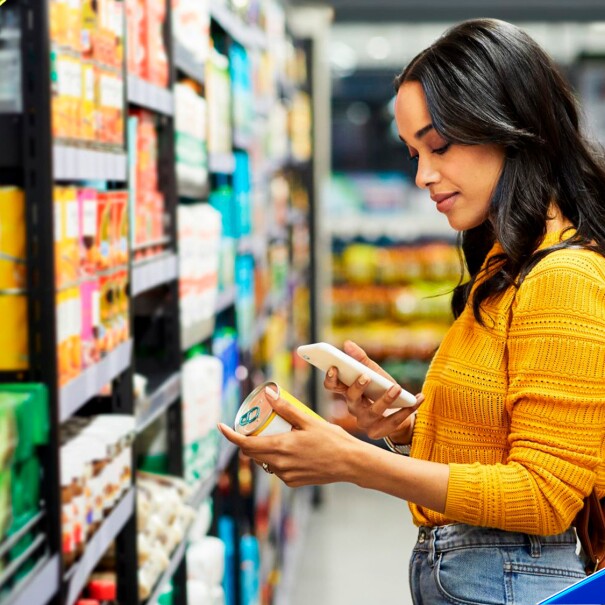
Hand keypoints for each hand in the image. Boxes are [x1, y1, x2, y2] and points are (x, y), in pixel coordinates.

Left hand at [218, 386, 361, 486]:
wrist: (350, 463)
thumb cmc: (332, 439)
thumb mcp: (308, 420)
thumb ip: (286, 408)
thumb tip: (269, 394)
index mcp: (280, 447)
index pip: (245, 444)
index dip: (230, 436)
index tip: (221, 426)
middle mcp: (279, 465)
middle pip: (252, 453)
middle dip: (248, 439)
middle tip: (255, 425)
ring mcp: (286, 475)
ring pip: (264, 461)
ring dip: (264, 449)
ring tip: (276, 434)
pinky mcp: (293, 482)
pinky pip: (277, 469)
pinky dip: (277, 459)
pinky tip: (290, 449)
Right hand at [323, 340, 422, 441]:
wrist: (399, 412)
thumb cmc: (382, 390)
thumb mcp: (374, 372)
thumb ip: (361, 359)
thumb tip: (347, 343)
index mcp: (348, 392)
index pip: (332, 387)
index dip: (331, 379)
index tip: (334, 367)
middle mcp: (354, 408)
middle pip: (351, 399)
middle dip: (357, 388)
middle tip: (366, 376)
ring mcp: (366, 422)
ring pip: (373, 412)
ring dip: (386, 399)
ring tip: (397, 387)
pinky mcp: (380, 432)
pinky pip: (394, 421)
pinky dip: (408, 409)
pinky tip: (418, 398)